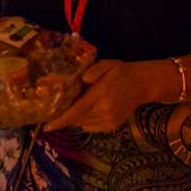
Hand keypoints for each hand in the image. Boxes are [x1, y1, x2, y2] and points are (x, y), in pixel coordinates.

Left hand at [43, 60, 157, 132]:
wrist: (143, 84)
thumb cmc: (122, 72)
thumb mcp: (108, 64)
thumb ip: (95, 70)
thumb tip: (83, 79)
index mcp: (102, 94)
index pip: (77, 110)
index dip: (61, 120)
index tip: (47, 126)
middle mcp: (105, 110)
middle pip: (78, 119)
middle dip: (66, 117)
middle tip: (58, 108)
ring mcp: (109, 120)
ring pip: (84, 124)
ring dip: (76, 117)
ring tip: (76, 105)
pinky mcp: (112, 126)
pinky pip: (92, 127)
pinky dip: (85, 121)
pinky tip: (89, 109)